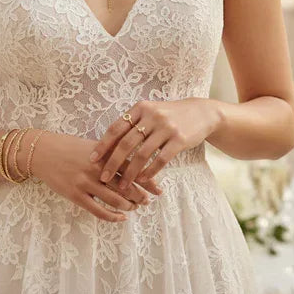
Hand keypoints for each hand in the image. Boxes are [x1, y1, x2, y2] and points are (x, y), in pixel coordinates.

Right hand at [31, 131, 159, 222]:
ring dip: (128, 206)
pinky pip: (98, 209)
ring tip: (134, 208)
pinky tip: (120, 218)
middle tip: (148, 201)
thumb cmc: (69, 147)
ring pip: (114, 199)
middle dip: (140, 196)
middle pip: (126, 185)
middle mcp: (97, 167)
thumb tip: (133, 166)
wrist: (43, 152)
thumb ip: (111, 154)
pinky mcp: (75, 195)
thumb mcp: (93, 146)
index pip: (132, 168)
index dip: (147, 180)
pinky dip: (112, 216)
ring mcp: (85, 182)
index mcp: (104, 153)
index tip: (158, 189)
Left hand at [89, 98, 221, 189]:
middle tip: (103, 177)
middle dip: (112, 162)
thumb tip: (108, 143)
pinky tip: (143, 180)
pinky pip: (160, 159)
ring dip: (130, 173)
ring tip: (123, 186)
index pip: (116, 128)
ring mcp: (166, 127)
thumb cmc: (170, 115)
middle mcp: (151, 116)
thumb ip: (133, 123)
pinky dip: (149, 171)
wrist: (201, 113)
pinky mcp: (179, 139)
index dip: (103, 144)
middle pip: (126, 143)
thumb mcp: (150, 111)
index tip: (92, 159)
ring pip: (142, 154)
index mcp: (140, 108)